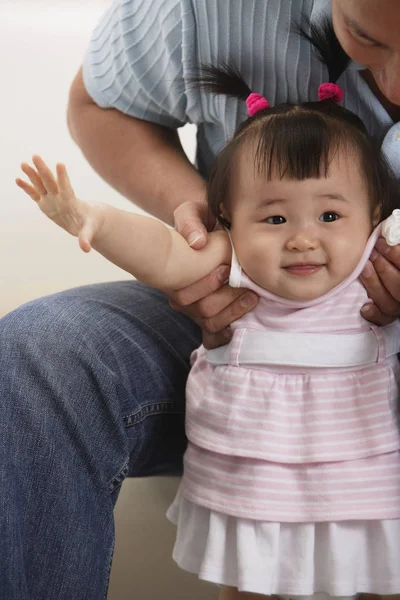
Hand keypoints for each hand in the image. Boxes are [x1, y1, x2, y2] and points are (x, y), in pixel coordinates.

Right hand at [16, 155, 101, 252]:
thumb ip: (86, 237)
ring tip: (24, 164)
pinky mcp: (45, 203)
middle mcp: (59, 197)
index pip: (66, 187)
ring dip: (32, 175)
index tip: (60, 164)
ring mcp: (51, 199)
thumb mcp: (89, 230)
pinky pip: (34, 194)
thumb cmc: (90, 222)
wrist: (87, 218)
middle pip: (50, 182)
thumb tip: (86, 249)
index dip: (63, 177)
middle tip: (36, 156)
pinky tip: (18, 179)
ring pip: (41, 184)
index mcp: (71, 201)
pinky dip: (27, 187)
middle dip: (43, 170)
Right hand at [170, 200, 258, 348]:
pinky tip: (238, 327)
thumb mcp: (191, 212)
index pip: (186, 292)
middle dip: (228, 300)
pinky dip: (224, 335)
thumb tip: (197, 242)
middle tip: (250, 289)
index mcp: (175, 273)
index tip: (226, 270)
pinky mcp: (205, 315)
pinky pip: (211, 336)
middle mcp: (180, 294)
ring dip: (233, 313)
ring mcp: (192, 307)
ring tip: (252, 299)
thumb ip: (190, 222)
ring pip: (209, 323)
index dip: (207, 284)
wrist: (205, 228)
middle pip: (202, 311)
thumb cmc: (197, 220)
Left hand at [359, 236, 399, 324]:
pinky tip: (365, 307)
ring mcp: (399, 307)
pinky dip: (374, 314)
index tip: (381, 242)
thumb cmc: (389, 259)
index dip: (396, 255)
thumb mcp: (393, 251)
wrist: (387, 273)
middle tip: (371, 253)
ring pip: (389, 303)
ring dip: (375, 284)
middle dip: (384, 267)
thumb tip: (390, 233)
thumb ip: (395, 244)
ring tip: (363, 267)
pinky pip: (383, 319)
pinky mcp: (388, 317)